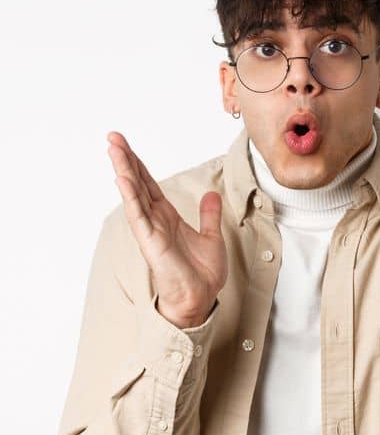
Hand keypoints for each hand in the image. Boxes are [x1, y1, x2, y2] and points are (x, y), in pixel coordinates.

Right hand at [106, 131, 225, 328]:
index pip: (149, 184)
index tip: (126, 145)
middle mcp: (156, 220)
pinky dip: (131, 197)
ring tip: (113, 149)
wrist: (200, 298)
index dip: (139, 164)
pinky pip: (139, 216)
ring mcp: (150, 230)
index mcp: (167, 216)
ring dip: (124, 170)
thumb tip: (211, 194)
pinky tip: (122, 180)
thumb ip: (208, 216)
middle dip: (126, 159)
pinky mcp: (151, 242)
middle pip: (137, 183)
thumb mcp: (211, 237)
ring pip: (134, 194)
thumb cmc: (201, 273)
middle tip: (113, 136)